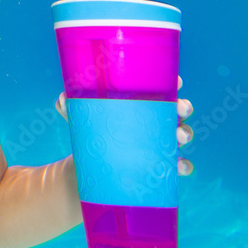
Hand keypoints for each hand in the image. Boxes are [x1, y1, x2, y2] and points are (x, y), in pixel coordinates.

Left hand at [55, 75, 193, 175]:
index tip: (178, 81)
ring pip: (182, 134)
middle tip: (179, 108)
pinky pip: (179, 165)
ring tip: (178, 137)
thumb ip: (70, 107)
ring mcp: (160, 142)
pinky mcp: (160, 164)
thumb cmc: (92, 130)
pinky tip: (180, 166)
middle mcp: (155, 119)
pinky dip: (183, 165)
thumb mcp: (80, 117)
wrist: (92, 165)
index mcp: (140, 102)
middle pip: (178, 109)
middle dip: (183, 106)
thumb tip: (63, 98)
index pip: (162, 88)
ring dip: (185, 133)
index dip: (173, 83)